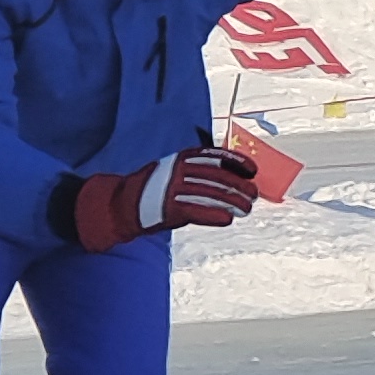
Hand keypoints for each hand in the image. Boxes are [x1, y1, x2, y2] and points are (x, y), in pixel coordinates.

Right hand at [67, 144, 260, 252]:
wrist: (121, 205)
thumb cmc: (154, 191)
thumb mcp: (174, 172)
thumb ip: (198, 172)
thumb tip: (231, 177)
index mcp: (181, 158)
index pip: (214, 155)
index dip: (236, 162)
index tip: (253, 170)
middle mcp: (177, 170)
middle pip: (217, 176)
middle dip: (239, 186)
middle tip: (253, 195)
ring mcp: (171, 189)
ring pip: (210, 194)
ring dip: (232, 202)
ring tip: (246, 209)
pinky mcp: (167, 208)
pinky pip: (196, 210)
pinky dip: (214, 214)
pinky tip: (228, 219)